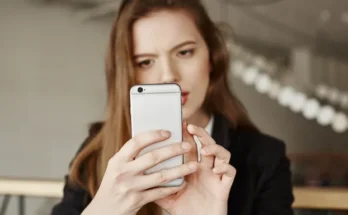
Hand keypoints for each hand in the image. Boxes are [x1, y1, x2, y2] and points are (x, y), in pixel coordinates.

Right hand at [82, 130, 197, 214]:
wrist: (102, 212)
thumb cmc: (113, 186)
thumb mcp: (116, 168)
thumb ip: (131, 157)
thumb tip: (154, 140)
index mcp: (117, 160)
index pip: (136, 142)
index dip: (153, 135)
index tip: (168, 132)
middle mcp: (123, 172)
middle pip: (153, 157)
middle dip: (173, 150)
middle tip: (187, 146)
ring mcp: (130, 187)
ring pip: (160, 176)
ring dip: (180, 170)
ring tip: (194, 165)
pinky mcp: (136, 201)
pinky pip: (160, 192)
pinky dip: (173, 187)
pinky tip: (183, 183)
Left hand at [155, 123, 235, 214]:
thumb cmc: (185, 211)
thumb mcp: (168, 197)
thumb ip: (158, 186)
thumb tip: (141, 176)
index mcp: (192, 169)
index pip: (191, 147)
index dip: (187, 135)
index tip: (179, 124)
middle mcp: (205, 170)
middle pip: (207, 145)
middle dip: (201, 134)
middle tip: (191, 128)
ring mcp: (215, 177)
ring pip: (222, 154)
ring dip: (215, 148)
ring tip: (205, 150)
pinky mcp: (224, 187)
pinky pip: (230, 172)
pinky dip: (226, 167)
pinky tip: (217, 168)